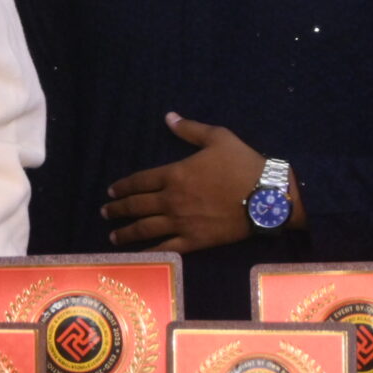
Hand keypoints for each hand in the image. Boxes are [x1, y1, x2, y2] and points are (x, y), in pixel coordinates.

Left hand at [101, 115, 289, 252]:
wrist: (268, 196)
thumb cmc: (244, 165)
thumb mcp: (218, 138)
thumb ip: (190, 129)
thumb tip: (169, 116)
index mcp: (174, 174)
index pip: (139, 181)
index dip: (123, 187)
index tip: (111, 191)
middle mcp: (172, 199)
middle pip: (136, 206)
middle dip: (117, 209)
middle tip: (104, 213)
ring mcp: (182, 222)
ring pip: (145, 229)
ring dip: (126, 233)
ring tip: (113, 236)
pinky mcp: (196, 240)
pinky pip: (167, 248)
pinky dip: (150, 252)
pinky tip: (139, 255)